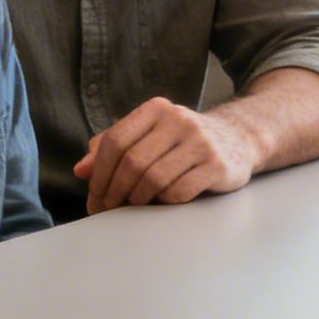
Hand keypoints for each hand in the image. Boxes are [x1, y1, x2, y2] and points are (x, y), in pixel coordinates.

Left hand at [72, 97, 260, 214]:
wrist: (237, 139)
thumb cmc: (182, 141)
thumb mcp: (148, 135)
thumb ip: (112, 148)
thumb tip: (81, 169)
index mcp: (156, 109)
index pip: (115, 141)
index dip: (99, 174)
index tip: (94, 197)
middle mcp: (178, 120)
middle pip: (131, 163)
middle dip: (114, 192)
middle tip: (108, 210)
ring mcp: (200, 142)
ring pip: (153, 179)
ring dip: (137, 200)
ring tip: (135, 206)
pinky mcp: (216, 165)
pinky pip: (178, 192)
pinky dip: (164, 202)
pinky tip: (163, 202)